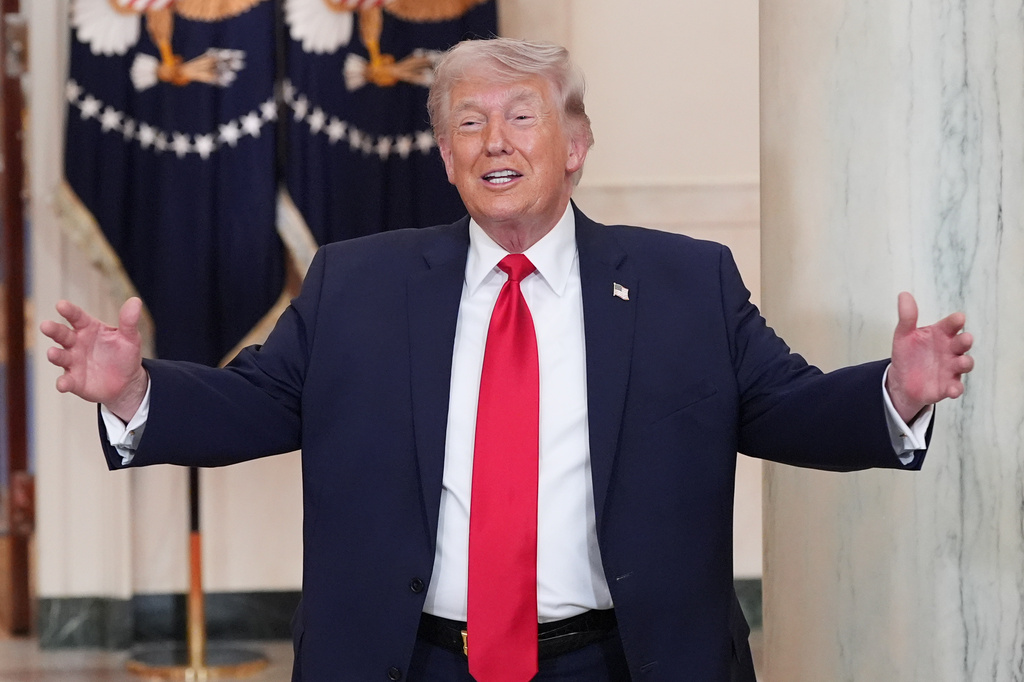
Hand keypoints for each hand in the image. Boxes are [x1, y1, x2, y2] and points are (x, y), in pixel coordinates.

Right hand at [40, 297, 148, 420]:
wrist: (126, 381)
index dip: (69, 311)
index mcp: (88, 328)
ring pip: (60, 357)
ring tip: (52, 353)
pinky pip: (66, 381)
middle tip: (45, 325)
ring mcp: (73, 362)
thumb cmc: (124, 354)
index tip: (61, 305)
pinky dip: (63, 383)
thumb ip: (129, 321)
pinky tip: (63, 384)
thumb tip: (135, 301)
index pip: (77, 317)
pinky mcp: (74, 381)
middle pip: (62, 334)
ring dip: (55, 355)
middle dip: (54, 330)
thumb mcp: (130, 337)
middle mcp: (76, 343)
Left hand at [886, 292, 973, 422]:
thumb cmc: (908, 354)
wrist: (902, 380)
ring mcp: (951, 368)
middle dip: (965, 341)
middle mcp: (950, 350)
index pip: (950, 325)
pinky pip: (955, 387)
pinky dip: (956, 388)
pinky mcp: (947, 385)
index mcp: (940, 335)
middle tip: (965, 338)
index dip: (955, 322)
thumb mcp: (904, 335)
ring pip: (964, 364)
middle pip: (962, 344)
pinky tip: (953, 390)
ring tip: (961, 362)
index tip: (958, 318)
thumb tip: (903, 295)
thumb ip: (907, 317)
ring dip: (965, 363)